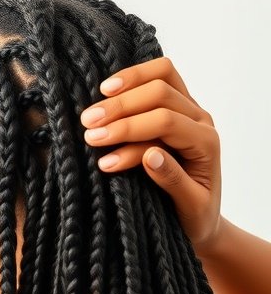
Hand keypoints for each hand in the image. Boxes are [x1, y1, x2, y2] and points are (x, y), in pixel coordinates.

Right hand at [79, 56, 221, 251]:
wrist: (203, 218)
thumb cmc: (195, 217)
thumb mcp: (189, 208)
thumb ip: (173, 181)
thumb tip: (150, 155)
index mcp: (206, 143)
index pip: (166, 122)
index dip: (129, 128)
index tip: (97, 142)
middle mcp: (201, 120)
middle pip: (161, 93)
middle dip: (120, 108)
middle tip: (87, 125)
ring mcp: (190, 108)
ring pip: (162, 75)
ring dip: (124, 86)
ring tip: (93, 107)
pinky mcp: (177, 105)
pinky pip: (160, 76)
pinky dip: (133, 78)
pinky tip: (107, 89)